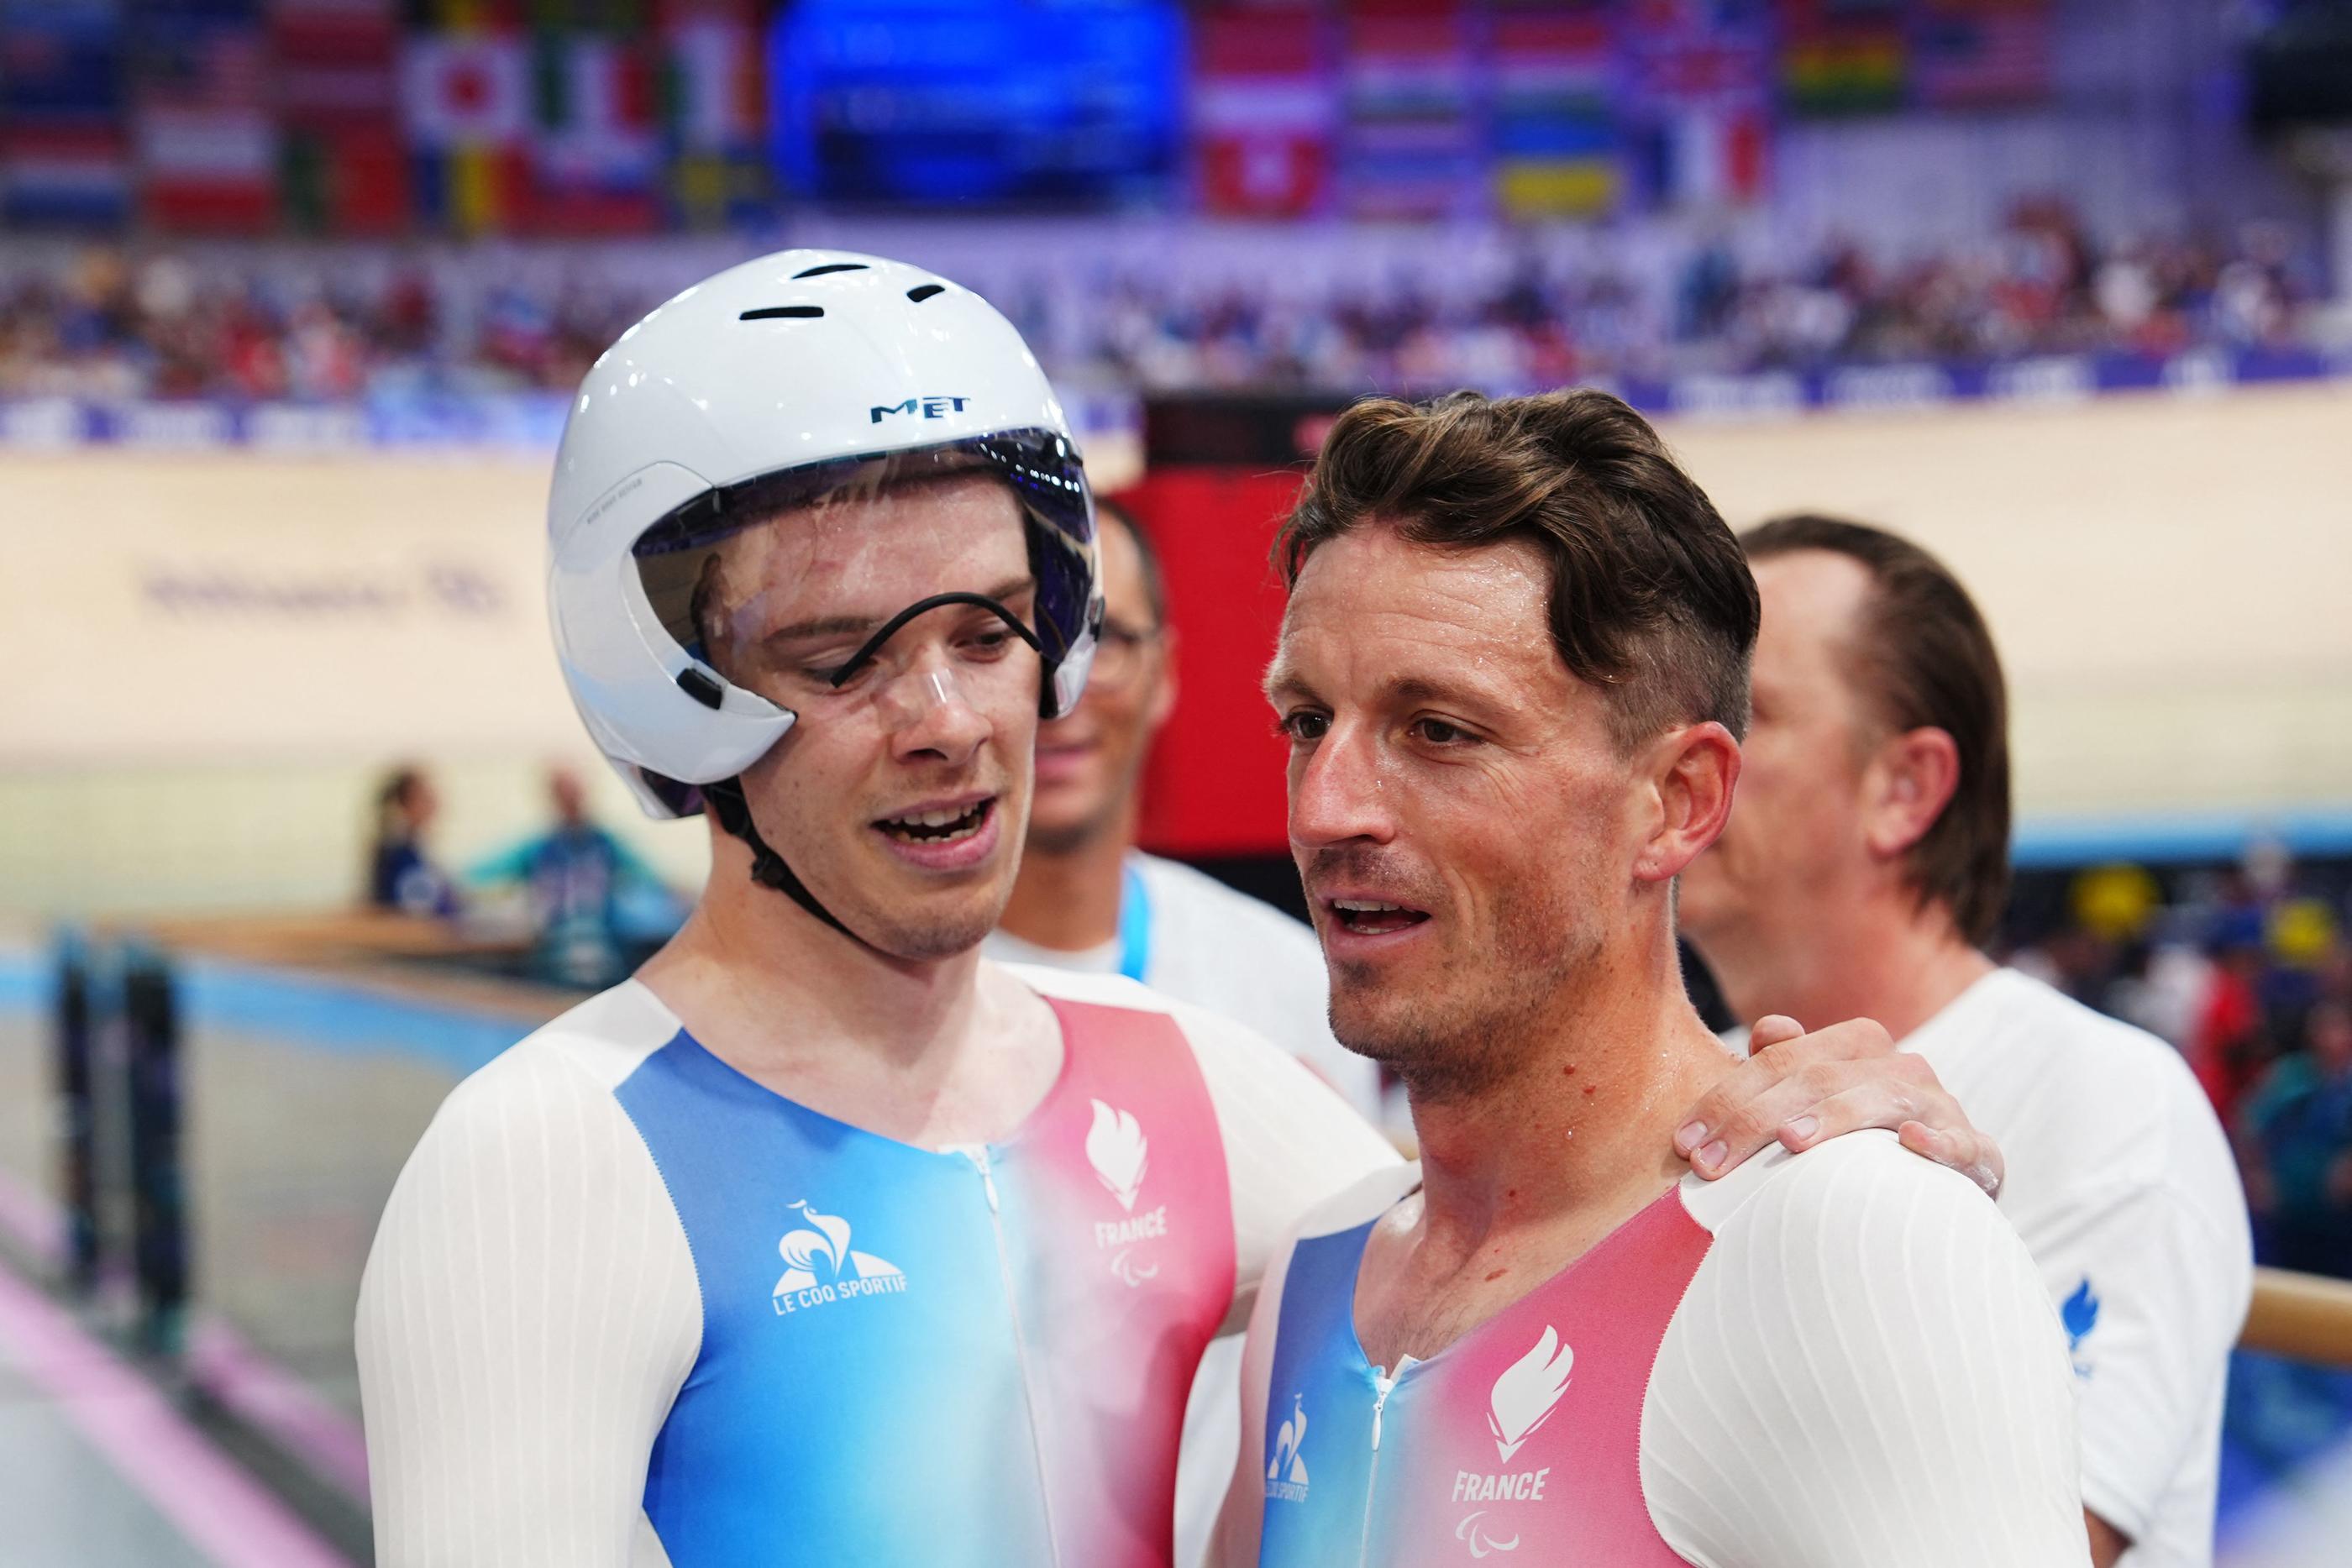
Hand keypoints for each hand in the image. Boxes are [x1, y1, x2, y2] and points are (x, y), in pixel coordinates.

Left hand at [1672, 1015, 2003, 1196]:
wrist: (1936, 1201)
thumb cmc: (1855, 1152)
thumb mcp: (1813, 1107)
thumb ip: (1784, 1069)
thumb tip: (1769, 1031)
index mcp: (1854, 1048)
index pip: (1778, 1062)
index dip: (1726, 1099)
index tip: (1684, 1144)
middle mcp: (1898, 1069)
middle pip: (1816, 1079)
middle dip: (1755, 1119)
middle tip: (1708, 1165)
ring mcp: (1941, 1109)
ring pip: (1880, 1100)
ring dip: (1836, 1118)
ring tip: (1792, 1141)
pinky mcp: (1980, 1156)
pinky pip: (1967, 1145)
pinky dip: (1943, 1142)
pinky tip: (1913, 1144)